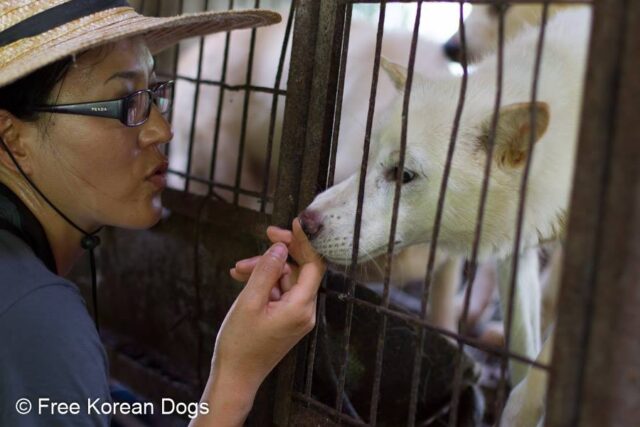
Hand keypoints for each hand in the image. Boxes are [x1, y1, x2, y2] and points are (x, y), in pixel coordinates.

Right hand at [195, 219, 324, 426]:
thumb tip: (280, 246)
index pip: (314, 264)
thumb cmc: (240, 343)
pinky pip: (279, 292)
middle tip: (262, 238)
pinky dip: (263, 283)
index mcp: (301, 307)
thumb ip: (267, 271)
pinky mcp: (286, 319)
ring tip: (237, 270)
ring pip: (285, 279)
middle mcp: (305, 310)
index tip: (294, 222)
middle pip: (299, 269)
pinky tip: (242, 278)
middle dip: (276, 255)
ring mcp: (296, 315)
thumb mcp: (249, 301)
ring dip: (264, 270)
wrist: (235, 377)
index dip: (305, 242)